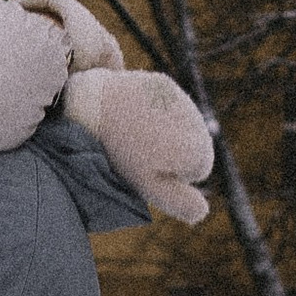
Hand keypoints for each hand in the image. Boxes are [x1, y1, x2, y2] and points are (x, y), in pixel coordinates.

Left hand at [63, 66, 214, 221]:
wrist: (92, 108)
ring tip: (135, 134)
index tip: (149, 168)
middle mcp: (196, 122)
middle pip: (195, 145)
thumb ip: (181, 203)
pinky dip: (157, 113)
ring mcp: (180, 99)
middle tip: (140, 152)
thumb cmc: (120, 155)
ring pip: (183, 125)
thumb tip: (203, 211)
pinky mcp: (163, 84)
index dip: (174, 175)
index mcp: (196, 149)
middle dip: (174, 151)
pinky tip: (134, 116)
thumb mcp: (149, 187)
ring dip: (167, 131)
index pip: (199, 170)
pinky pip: (169, 106)